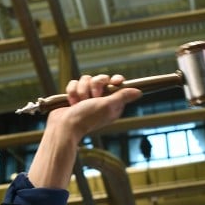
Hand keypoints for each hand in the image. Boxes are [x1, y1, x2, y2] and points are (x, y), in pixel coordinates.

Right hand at [28, 74, 141, 188]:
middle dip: (94, 85)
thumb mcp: (108, 106)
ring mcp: (87, 97)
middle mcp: (100, 100)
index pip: (117, 85)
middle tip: (93, 97)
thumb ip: (122, 96)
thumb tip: (139, 92)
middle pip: (100, 79)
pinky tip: (72, 102)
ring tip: (79, 102)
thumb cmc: (87, 118)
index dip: (115, 80)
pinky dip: (72, 92)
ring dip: (81, 90)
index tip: (114, 81)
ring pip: (86, 79)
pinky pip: (74, 83)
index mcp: (112, 103)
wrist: (65, 126)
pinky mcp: (75, 96)